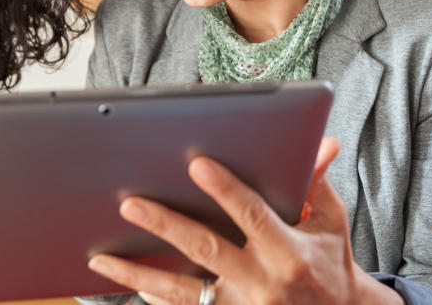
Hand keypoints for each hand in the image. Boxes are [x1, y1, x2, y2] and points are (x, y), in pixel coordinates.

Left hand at [87, 138, 403, 304]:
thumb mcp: (331, 224)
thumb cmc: (327, 265)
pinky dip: (152, 298)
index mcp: (289, 252)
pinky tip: (123, 281)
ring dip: (138, 274)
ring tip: (101, 259)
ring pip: (181, 292)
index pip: (252, 214)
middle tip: (129, 203)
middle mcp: (262, 284)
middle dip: (165, 225)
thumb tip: (322, 142)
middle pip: (206, 251)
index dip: (225, 189)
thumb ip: (316, 183)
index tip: (196, 162)